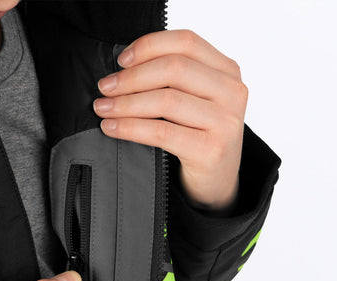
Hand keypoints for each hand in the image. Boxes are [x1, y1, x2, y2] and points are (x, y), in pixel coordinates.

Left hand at [93, 29, 247, 210]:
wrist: (217, 181)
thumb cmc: (199, 137)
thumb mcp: (195, 100)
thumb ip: (175, 79)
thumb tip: (123, 67)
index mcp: (227, 72)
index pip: (186, 42)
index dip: (148, 46)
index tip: (121, 61)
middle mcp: (232, 93)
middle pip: (174, 69)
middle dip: (131, 77)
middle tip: (105, 88)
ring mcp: (225, 122)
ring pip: (166, 100)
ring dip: (126, 104)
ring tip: (103, 108)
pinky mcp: (211, 150)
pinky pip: (162, 132)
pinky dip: (131, 128)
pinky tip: (112, 128)